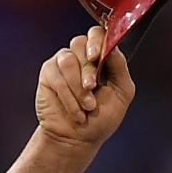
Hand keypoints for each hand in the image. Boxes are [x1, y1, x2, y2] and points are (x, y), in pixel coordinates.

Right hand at [35, 22, 135, 149]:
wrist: (79, 138)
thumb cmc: (102, 117)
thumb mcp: (122, 93)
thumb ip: (120, 68)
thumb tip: (112, 47)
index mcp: (101, 57)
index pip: (98, 34)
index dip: (96, 41)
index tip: (96, 56)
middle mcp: (82, 56)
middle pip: (81, 43)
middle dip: (88, 69)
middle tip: (92, 88)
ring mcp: (64, 63)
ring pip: (68, 60)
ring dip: (78, 87)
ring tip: (87, 107)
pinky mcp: (49, 73)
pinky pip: (57, 77)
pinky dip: (68, 97)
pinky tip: (76, 112)